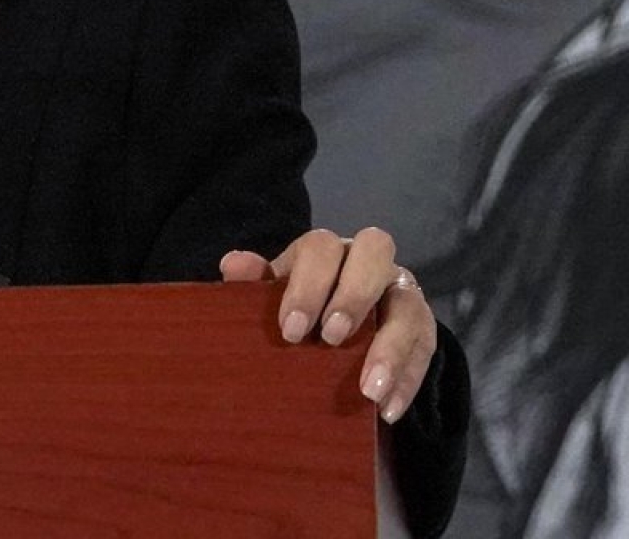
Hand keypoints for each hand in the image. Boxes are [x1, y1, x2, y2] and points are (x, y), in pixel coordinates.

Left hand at [220, 227, 435, 423]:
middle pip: (374, 251)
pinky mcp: (424, 329)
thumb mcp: (274, 298)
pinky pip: (426, 350)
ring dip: (390, 348)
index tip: (290, 330)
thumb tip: (232, 265)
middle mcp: (368, 261)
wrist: (338, 336)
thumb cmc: (297, 310)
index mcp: (326, 250)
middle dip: (352, 295)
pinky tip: (387, 411)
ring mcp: (401, 293)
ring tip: (367, 390)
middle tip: (330, 339)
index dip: (308, 285)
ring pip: (407, 306)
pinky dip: (407, 381)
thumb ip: (253, 283)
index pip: (322, 248)